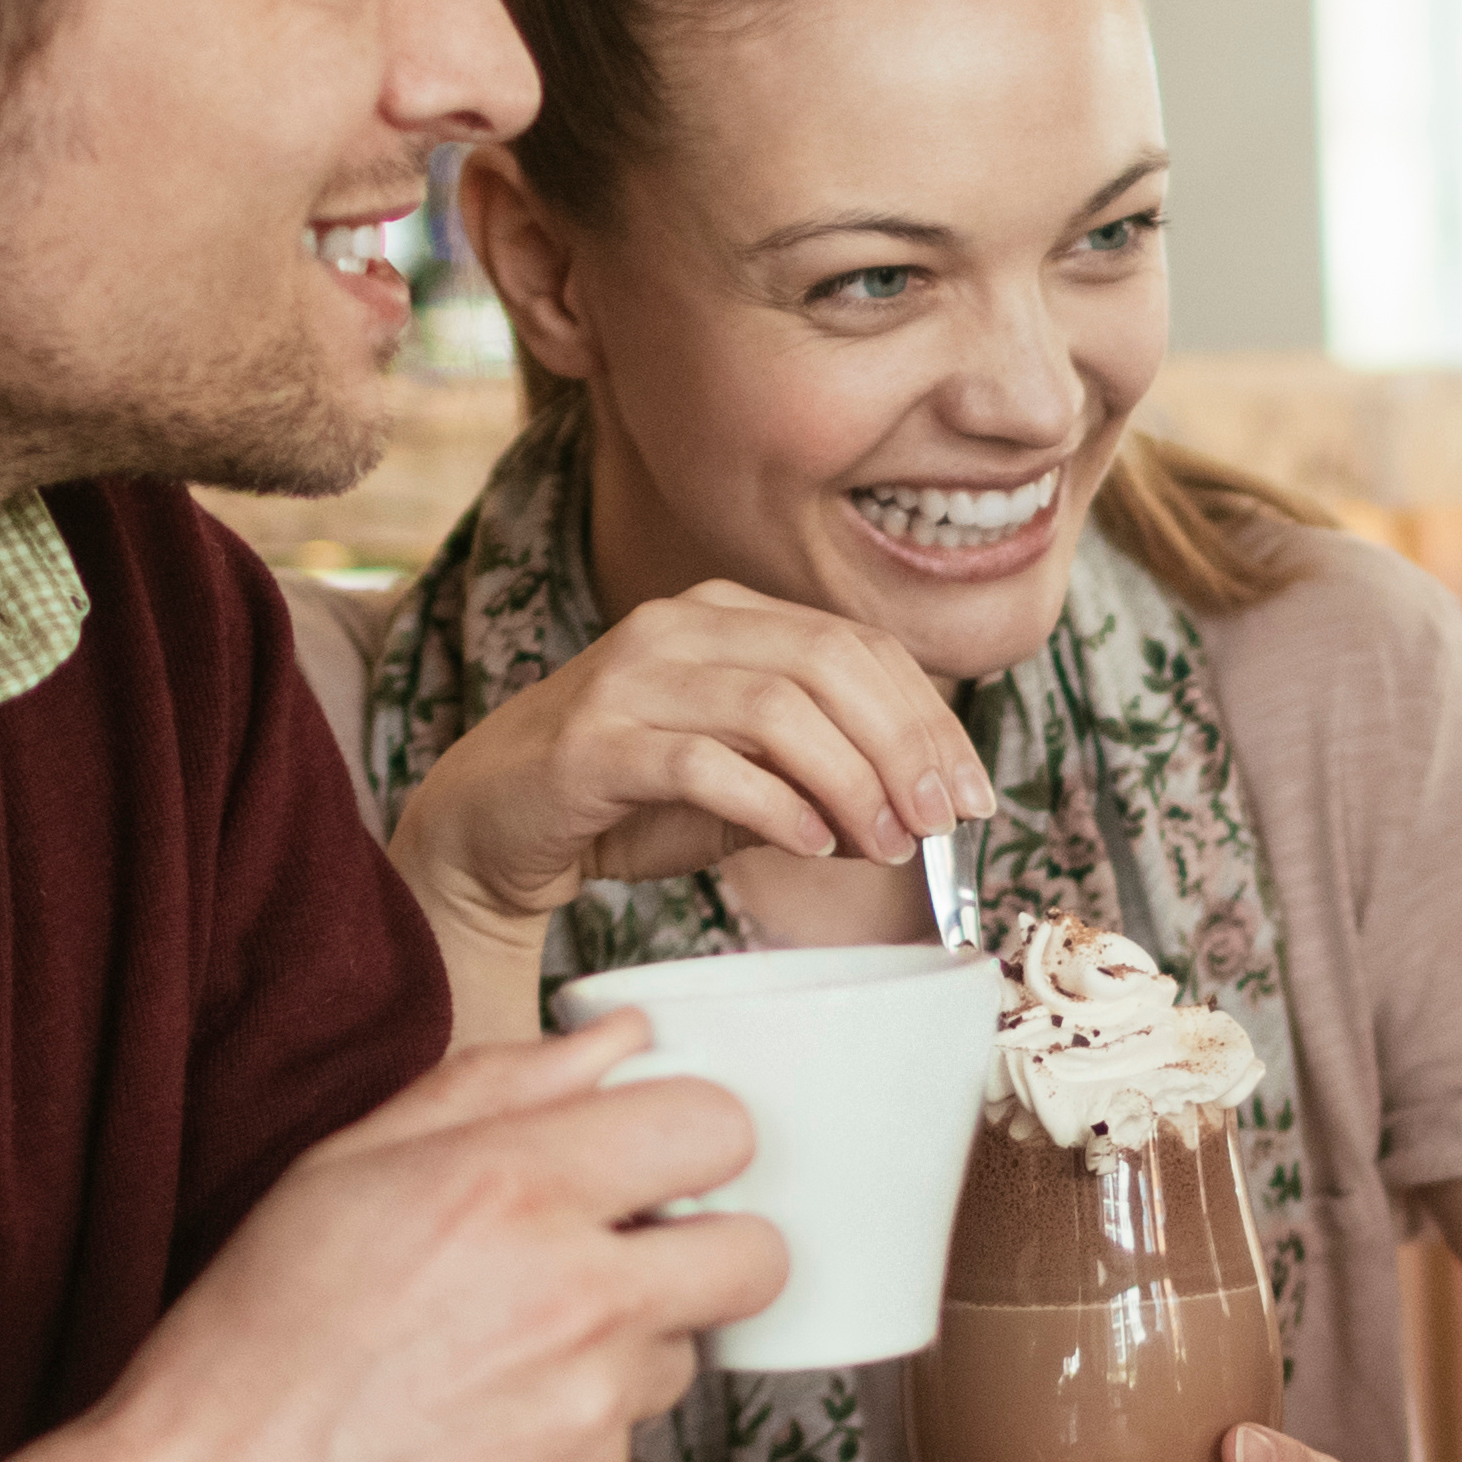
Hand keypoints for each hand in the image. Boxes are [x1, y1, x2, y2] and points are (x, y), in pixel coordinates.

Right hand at [81, 1019, 771, 1461]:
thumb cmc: (250, 1344)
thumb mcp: (342, 1171)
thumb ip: (497, 1087)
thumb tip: (621, 1039)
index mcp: (507, 1189)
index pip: (716, 1126)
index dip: (691, 1139)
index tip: (653, 1161)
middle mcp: (571, 1298)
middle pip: (754, 1253)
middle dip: (705, 1248)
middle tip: (619, 1260)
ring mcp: (587, 1414)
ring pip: (683, 1355)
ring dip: (623, 1351)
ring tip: (497, 1361)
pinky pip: (624, 1449)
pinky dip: (571, 1439)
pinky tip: (477, 1436)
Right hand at [393, 580, 991, 939]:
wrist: (488, 828)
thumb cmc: (624, 803)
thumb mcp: (742, 786)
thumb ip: (819, 784)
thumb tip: (917, 815)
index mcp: (726, 615)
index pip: (858, 647)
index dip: (929, 719)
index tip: (973, 795)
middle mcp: (679, 624)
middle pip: (829, 663)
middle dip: (904, 747)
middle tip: (942, 823)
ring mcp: (630, 675)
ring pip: (775, 708)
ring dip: (849, 782)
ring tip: (884, 846)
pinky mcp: (592, 739)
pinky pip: (702, 761)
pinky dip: (772, 805)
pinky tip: (811, 846)